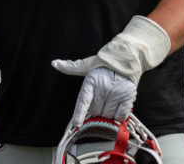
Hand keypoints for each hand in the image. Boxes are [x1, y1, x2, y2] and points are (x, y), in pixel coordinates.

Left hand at [51, 15, 169, 124]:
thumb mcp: (87, 65)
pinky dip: (118, 115)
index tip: (77, 123)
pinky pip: (120, 116)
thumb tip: (54, 63)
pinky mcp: (128, 97)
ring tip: (110, 101)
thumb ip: (71, 67)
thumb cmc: (104, 66)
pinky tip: (118, 106)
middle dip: (96, 110)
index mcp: (92, 80)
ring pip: (108, 115)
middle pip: (96, 111)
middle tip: (101, 100)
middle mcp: (104, 87)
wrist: (127, 60)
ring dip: (107, 113)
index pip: (84, 99)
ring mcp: (117, 93)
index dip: (79, 113)